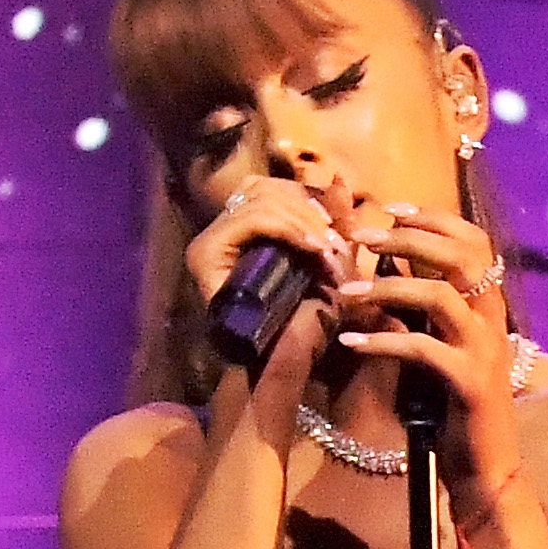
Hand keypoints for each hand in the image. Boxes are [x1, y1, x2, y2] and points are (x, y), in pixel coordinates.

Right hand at [187, 170, 364, 446]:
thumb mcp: (325, 266)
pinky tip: (313, 247)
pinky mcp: (206, 255)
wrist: (282, 366)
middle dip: (306, 208)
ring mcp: (208, 244)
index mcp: (242, 236)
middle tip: (335, 237)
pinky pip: (251, 219)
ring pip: (258, 201)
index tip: (337, 224)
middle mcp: (218, 235)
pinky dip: (287, 228)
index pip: (267, 190)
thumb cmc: (305, 323)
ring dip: (302, 219)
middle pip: (262, 189)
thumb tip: (341, 182)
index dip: (304, 199)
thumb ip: (330, 228)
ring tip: (326, 246)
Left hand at [324, 198, 522, 497]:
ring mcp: (483, 349)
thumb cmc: (457, 407)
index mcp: (487, 306)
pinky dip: (381, 342)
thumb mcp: (440, 348)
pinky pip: (421, 348)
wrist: (487, 467)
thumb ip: (422, 312)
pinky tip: (349, 343)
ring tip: (344, 292)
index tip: (389, 208)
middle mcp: (491, 319)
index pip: (472, 240)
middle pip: (459, 254)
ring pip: (438, 295)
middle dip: (407, 237)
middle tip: (360, 236)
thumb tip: (386, 273)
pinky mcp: (468, 381)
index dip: (432, 218)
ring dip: (386, 288)